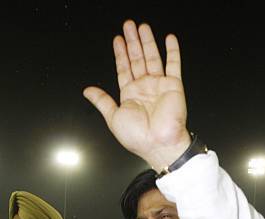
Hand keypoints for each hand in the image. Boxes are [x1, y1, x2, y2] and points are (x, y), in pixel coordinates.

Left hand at [83, 20, 189, 170]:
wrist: (158, 143)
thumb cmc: (138, 137)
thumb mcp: (113, 117)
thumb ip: (102, 101)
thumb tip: (88, 91)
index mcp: (130, 95)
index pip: (124, 69)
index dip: (120, 54)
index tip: (117, 40)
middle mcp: (145, 88)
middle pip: (137, 59)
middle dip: (132, 42)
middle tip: (128, 25)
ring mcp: (159, 85)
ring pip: (153, 57)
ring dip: (147, 42)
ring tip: (142, 27)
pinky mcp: (173, 86)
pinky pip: (174, 65)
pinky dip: (172, 51)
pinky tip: (169, 38)